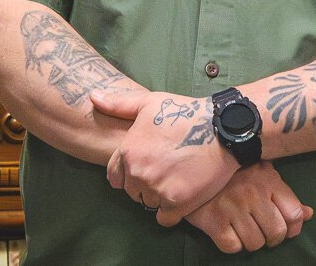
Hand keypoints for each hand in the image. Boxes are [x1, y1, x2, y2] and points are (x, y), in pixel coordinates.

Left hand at [90, 89, 237, 223]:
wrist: (222, 129)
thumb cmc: (184, 113)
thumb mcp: (148, 102)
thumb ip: (118, 104)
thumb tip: (93, 97)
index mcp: (128, 151)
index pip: (115, 176)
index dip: (129, 171)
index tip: (145, 166)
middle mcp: (139, 173)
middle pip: (132, 191)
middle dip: (143, 184)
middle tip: (164, 170)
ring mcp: (158, 190)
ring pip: (148, 204)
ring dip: (157, 197)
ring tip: (174, 179)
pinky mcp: (178, 204)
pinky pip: (164, 218)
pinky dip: (171, 211)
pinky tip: (181, 195)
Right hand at [186, 162, 310, 253]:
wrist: (194, 167)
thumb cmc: (234, 172)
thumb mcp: (263, 175)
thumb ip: (285, 195)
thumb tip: (309, 214)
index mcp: (267, 180)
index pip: (294, 214)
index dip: (293, 227)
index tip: (286, 228)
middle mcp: (251, 193)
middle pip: (277, 233)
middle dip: (272, 238)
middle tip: (262, 230)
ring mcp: (231, 208)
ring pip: (255, 244)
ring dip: (250, 241)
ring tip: (243, 228)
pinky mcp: (213, 221)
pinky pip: (233, 247)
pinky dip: (232, 244)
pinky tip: (228, 230)